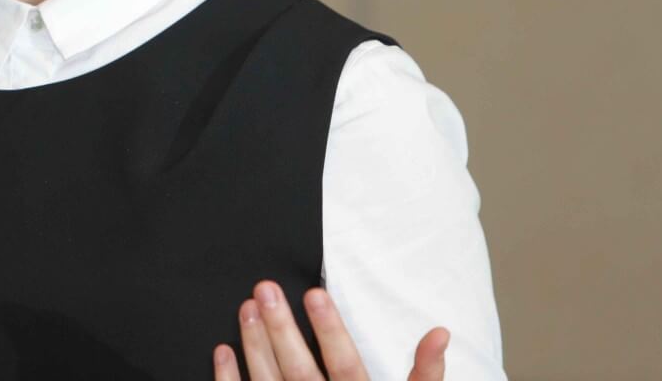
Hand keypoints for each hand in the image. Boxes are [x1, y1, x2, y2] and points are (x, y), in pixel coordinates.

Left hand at [213, 281, 449, 380]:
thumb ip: (426, 376)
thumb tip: (439, 334)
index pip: (345, 366)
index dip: (330, 331)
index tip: (314, 294)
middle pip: (299, 372)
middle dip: (280, 329)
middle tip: (265, 289)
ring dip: (254, 346)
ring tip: (246, 308)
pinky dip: (229, 380)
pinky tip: (223, 352)